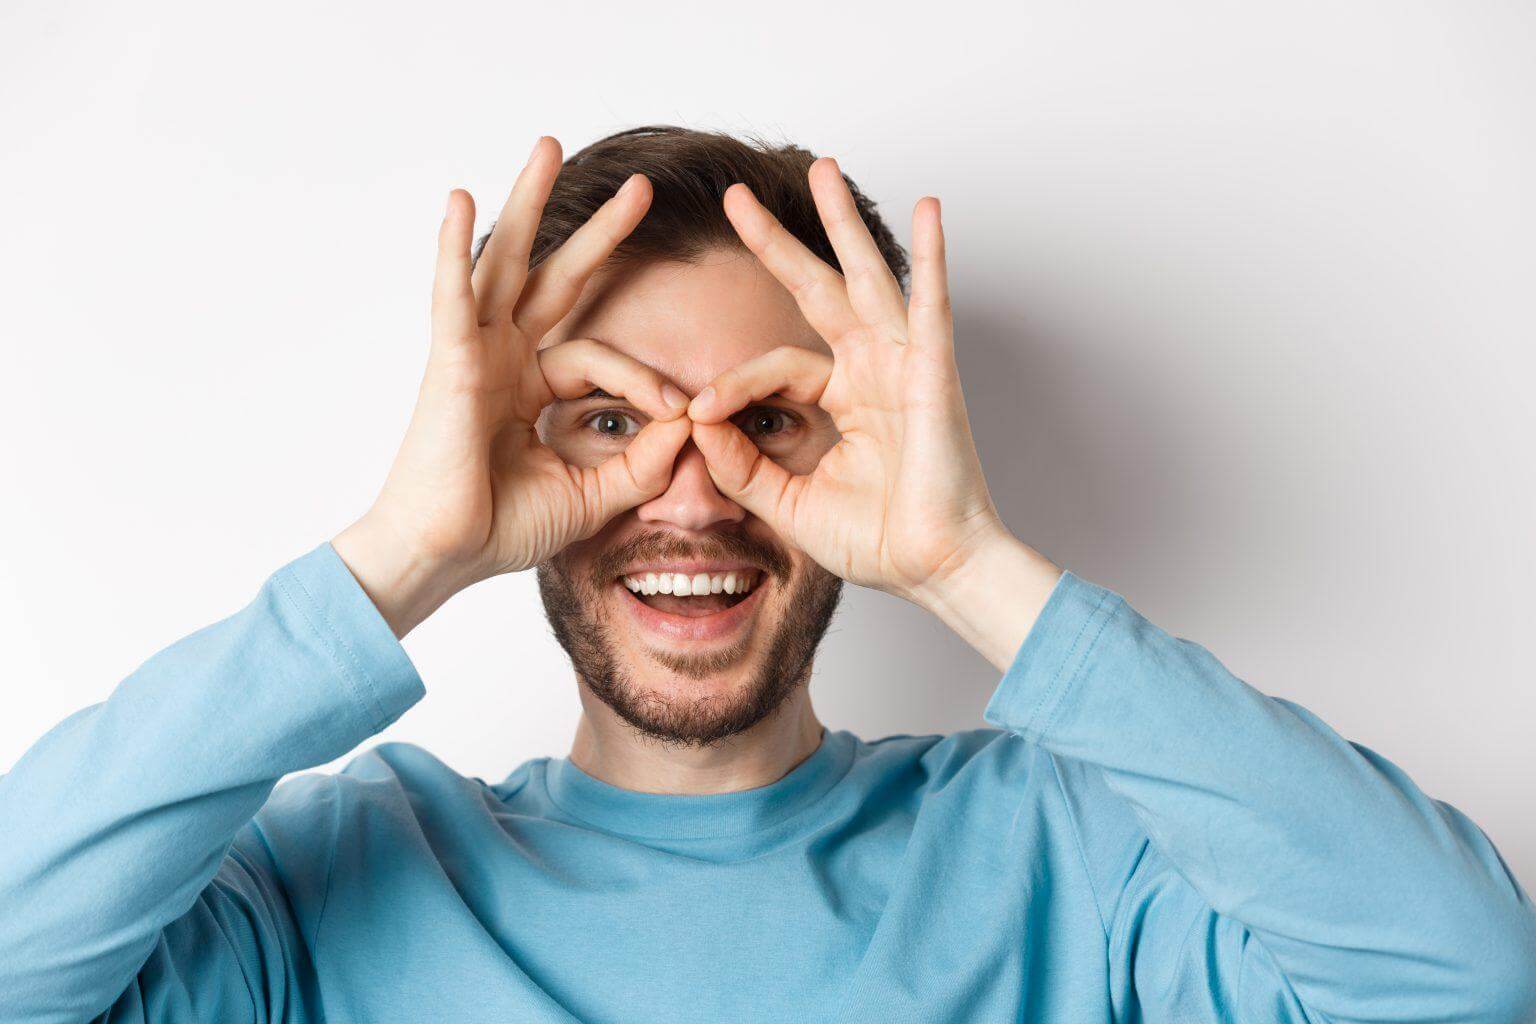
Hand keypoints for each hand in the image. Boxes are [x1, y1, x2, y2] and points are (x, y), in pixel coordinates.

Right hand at [334, 138, 691, 637]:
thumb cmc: (501, 528)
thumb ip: (642, 461)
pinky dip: (455, 249)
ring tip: (548, 146)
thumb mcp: (593, 492)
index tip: (683, 414)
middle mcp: (502, 358)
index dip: (646, 380)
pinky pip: (454, 296)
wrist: (446, 558)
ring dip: (528, 203)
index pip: (600, 357)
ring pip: (506, 262)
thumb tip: (692, 427)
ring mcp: (473, 353)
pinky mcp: (449, 362)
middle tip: (641, 188)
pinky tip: (461, 201)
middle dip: (599, 232)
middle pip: (555, 277)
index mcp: (530, 386)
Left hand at [687, 159, 1060, 667]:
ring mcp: (903, 365)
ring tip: (823, 169)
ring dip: (842, 224)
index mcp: (843, 399)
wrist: (931, 569)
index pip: (775, 367)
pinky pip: (931, 305)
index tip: (694, 412)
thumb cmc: (876, 541)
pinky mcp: (933, 372)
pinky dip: (933, 256)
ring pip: (866, 278)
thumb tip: (696, 425)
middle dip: (777, 243)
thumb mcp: (788, 501)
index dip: (731, 384)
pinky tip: (928, 208)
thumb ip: (742, 465)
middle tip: (735, 199)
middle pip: (818, 289)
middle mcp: (872, 371)